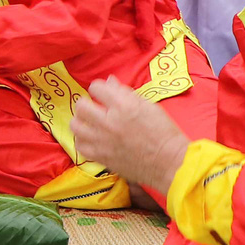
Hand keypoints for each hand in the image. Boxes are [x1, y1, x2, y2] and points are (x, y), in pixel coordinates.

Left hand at [69, 78, 190, 193]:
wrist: (169, 162)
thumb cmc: (163, 133)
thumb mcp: (148, 106)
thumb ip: (125, 93)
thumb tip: (109, 82)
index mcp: (124, 106)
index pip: (97, 87)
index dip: (99, 88)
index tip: (103, 93)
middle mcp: (110, 122)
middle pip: (81, 105)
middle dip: (87, 103)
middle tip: (94, 108)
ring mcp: (103, 141)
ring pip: (75, 125)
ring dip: (81, 121)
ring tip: (89, 123)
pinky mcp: (101, 157)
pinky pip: (80, 146)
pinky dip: (82, 141)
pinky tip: (91, 139)